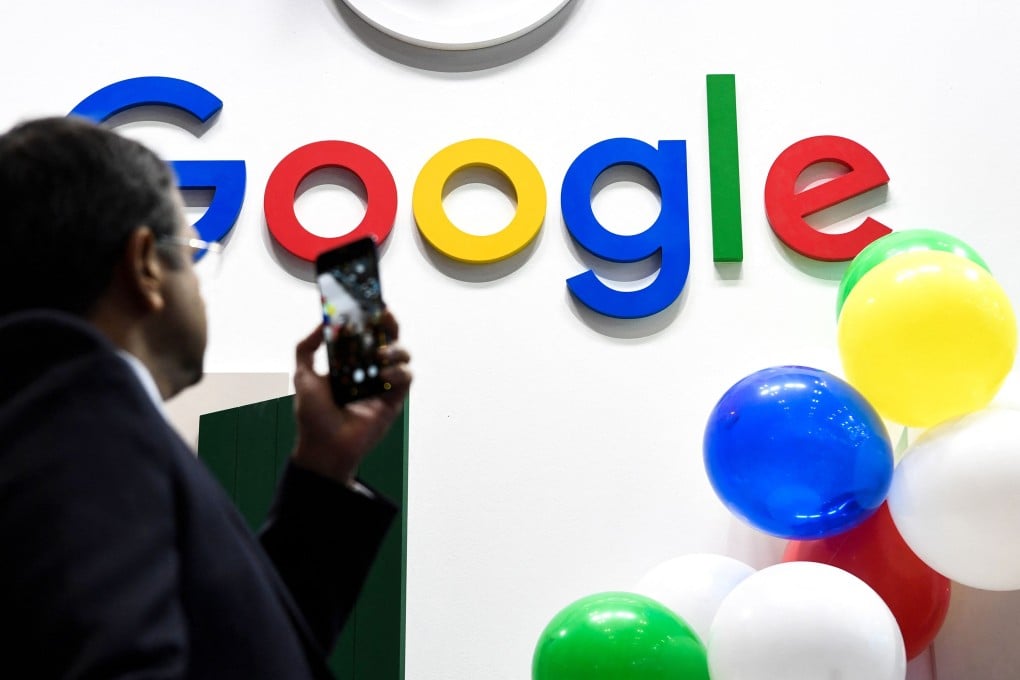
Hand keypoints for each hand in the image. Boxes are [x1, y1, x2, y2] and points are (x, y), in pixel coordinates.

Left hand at [290, 310, 411, 486]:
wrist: (324, 446)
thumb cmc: (313, 414)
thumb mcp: (303, 375)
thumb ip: (307, 347)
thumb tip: (322, 322)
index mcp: (350, 361)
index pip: (365, 333)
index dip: (370, 317)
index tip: (371, 302)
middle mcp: (369, 369)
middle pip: (388, 339)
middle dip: (389, 324)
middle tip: (384, 315)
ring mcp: (383, 383)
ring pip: (402, 356)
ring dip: (395, 349)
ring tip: (380, 354)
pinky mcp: (394, 399)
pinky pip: (406, 378)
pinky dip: (399, 371)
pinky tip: (384, 374)